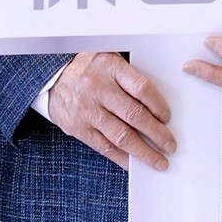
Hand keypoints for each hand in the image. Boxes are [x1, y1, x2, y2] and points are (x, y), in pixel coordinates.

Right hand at [46, 50, 175, 170]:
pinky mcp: (78, 127)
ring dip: (143, 151)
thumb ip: (129, 76)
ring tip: (158, 160)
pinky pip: (104, 147)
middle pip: (135, 115)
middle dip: (157, 134)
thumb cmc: (87, 68)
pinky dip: (122, 158)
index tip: (168, 118)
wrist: (51, 76)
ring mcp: (87, 110)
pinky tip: (134, 163)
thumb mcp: (108, 58)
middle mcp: (98, 88)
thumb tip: (157, 103)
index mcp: (110, 67)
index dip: (158, 105)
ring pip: (121, 135)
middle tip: (170, 145)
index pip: (141, 88)